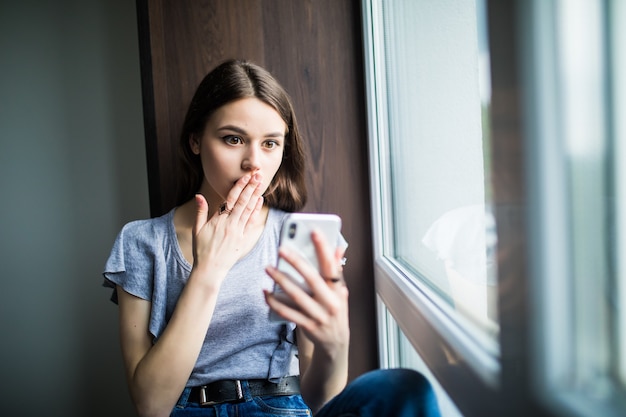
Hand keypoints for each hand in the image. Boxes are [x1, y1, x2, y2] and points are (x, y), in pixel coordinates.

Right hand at [192, 173, 264, 276]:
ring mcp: (237, 232)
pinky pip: (251, 222)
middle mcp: (229, 224)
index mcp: (218, 220)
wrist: (210, 269)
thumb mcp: (197, 229)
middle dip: (251, 187)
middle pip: (243, 202)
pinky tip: (260, 201)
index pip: (230, 199)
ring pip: (248, 210)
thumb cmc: (202, 250)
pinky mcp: (243, 239)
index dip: (239, 187)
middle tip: (258, 175)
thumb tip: (199, 196)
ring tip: (261, 184)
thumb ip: (201, 211)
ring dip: (255, 196)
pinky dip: (256, 211)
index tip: (245, 177)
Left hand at [265, 230, 349, 355]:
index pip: (332, 266)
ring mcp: (319, 316)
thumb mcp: (341, 292)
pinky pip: (288, 313)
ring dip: (281, 281)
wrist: (336, 343)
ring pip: (297, 296)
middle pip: (312, 279)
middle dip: (296, 262)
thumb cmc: (335, 311)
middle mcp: (331, 303)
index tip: (314, 232)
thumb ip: (337, 270)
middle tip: (281, 249)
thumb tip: (338, 248)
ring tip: (269, 268)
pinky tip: (266, 293)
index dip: (324, 248)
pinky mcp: (308, 326)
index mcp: (339, 290)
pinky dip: (276, 303)